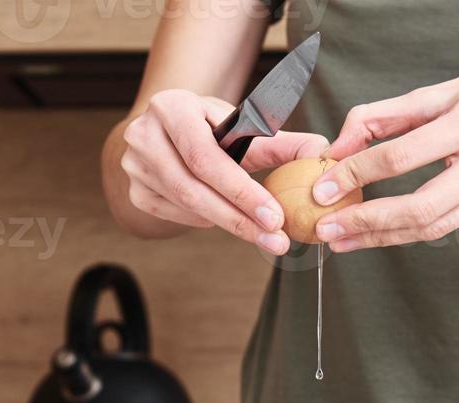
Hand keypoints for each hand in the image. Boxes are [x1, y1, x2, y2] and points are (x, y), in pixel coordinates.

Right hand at [119, 89, 329, 254]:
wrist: (165, 135)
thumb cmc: (212, 129)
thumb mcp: (242, 126)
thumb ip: (282, 141)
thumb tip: (324, 152)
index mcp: (172, 107)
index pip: (207, 157)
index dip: (242, 191)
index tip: (276, 217)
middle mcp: (144, 135)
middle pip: (193, 188)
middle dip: (239, 219)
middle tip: (275, 240)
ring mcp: (134, 166)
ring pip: (186, 207)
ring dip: (228, 224)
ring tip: (263, 235)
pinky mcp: (135, 193)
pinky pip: (177, 217)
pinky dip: (206, 221)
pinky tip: (227, 218)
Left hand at [311, 63, 458, 251]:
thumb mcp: (444, 90)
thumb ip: (386, 115)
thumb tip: (337, 147)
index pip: (403, 155)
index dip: (357, 174)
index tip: (322, 187)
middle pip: (421, 207)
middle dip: (368, 223)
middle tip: (328, 229)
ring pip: (433, 227)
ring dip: (382, 238)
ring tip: (343, 240)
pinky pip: (447, 224)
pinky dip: (408, 231)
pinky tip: (378, 231)